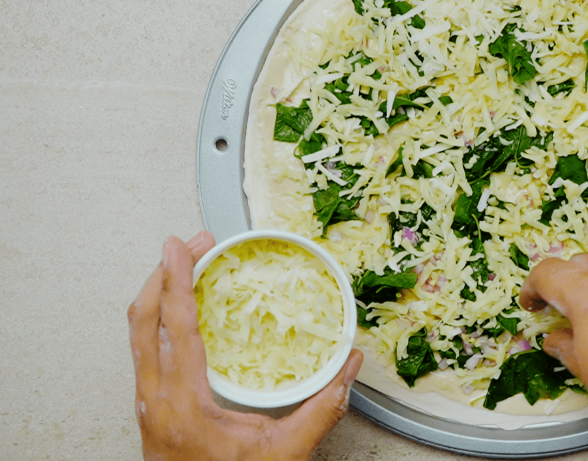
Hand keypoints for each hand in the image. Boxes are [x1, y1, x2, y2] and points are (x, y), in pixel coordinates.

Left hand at [127, 232, 363, 460]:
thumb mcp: (285, 451)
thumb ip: (322, 408)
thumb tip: (351, 366)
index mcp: (183, 405)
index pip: (176, 328)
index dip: (177, 282)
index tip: (178, 249)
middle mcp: (155, 401)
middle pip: (144, 321)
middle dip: (164, 275)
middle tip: (190, 245)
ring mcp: (146, 404)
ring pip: (137, 335)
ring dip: (157, 294)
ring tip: (183, 267)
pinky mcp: (149, 408)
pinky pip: (143, 351)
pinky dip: (158, 319)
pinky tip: (177, 311)